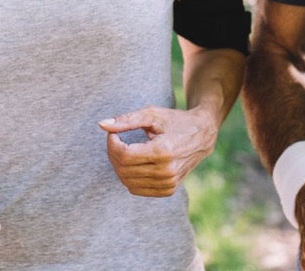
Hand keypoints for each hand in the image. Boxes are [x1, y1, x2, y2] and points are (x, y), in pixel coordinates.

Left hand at [100, 106, 218, 196]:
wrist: (202, 135)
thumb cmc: (175, 121)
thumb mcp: (152, 114)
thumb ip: (126, 120)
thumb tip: (101, 125)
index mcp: (163, 151)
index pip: (124, 155)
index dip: (112, 144)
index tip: (113, 133)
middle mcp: (167, 171)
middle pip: (123, 169)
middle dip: (113, 153)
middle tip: (116, 139)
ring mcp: (169, 183)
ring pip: (127, 181)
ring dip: (119, 166)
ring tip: (125, 150)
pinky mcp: (168, 190)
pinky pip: (136, 189)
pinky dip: (129, 177)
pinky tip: (135, 163)